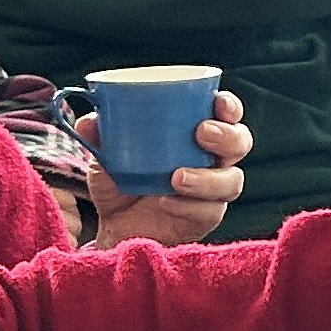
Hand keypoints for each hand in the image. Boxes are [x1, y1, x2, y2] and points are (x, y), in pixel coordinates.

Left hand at [79, 96, 251, 248]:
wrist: (117, 228)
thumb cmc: (121, 183)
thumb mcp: (105, 158)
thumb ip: (99, 139)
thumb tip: (90, 121)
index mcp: (196, 135)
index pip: (226, 115)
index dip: (229, 107)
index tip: (218, 102)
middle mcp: (212, 160)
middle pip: (240, 142)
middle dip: (227, 135)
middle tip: (201, 132)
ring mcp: (212, 191)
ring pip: (232, 180)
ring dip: (208, 177)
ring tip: (177, 177)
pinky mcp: (205, 218)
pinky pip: (209, 211)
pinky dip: (188, 205)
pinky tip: (167, 201)